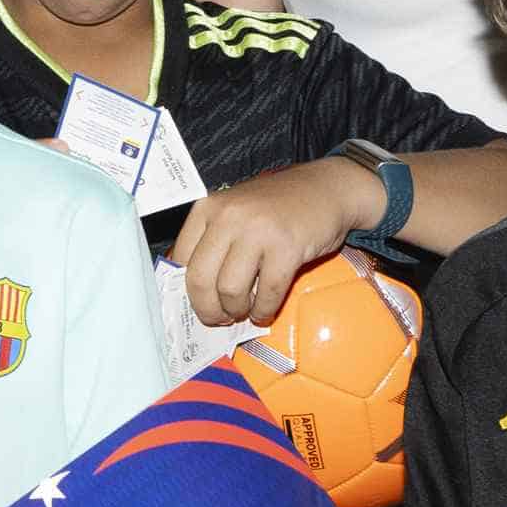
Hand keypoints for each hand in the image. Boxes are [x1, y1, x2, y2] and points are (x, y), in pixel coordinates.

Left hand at [176, 159, 375, 326]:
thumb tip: (196, 293)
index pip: (179, 259)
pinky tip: (265, 311)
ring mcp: (257, 231)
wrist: (326, 188)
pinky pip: (267, 293)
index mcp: (208, 208)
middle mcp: (228, 216)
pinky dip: (264, 310)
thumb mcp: (235, 212)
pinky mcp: (286, 247)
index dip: (187, 291)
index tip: (200, 304)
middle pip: (200, 280)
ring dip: (237, 311)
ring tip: (246, 311)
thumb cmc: (278, 207)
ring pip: (231, 291)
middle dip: (208, 310)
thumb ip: (213, 242)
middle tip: (220, 318)